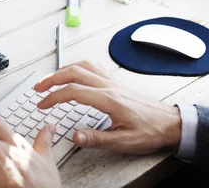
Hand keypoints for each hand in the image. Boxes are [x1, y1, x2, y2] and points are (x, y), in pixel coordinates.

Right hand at [33, 61, 181, 154]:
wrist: (171, 123)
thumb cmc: (150, 131)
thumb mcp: (124, 141)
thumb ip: (97, 138)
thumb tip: (74, 135)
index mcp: (108, 99)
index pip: (73, 91)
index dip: (53, 97)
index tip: (42, 104)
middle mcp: (109, 86)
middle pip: (74, 72)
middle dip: (52, 78)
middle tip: (38, 88)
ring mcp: (113, 82)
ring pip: (83, 66)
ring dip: (63, 70)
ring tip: (51, 79)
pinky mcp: (116, 82)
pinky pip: (93, 67)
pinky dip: (78, 67)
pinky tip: (74, 73)